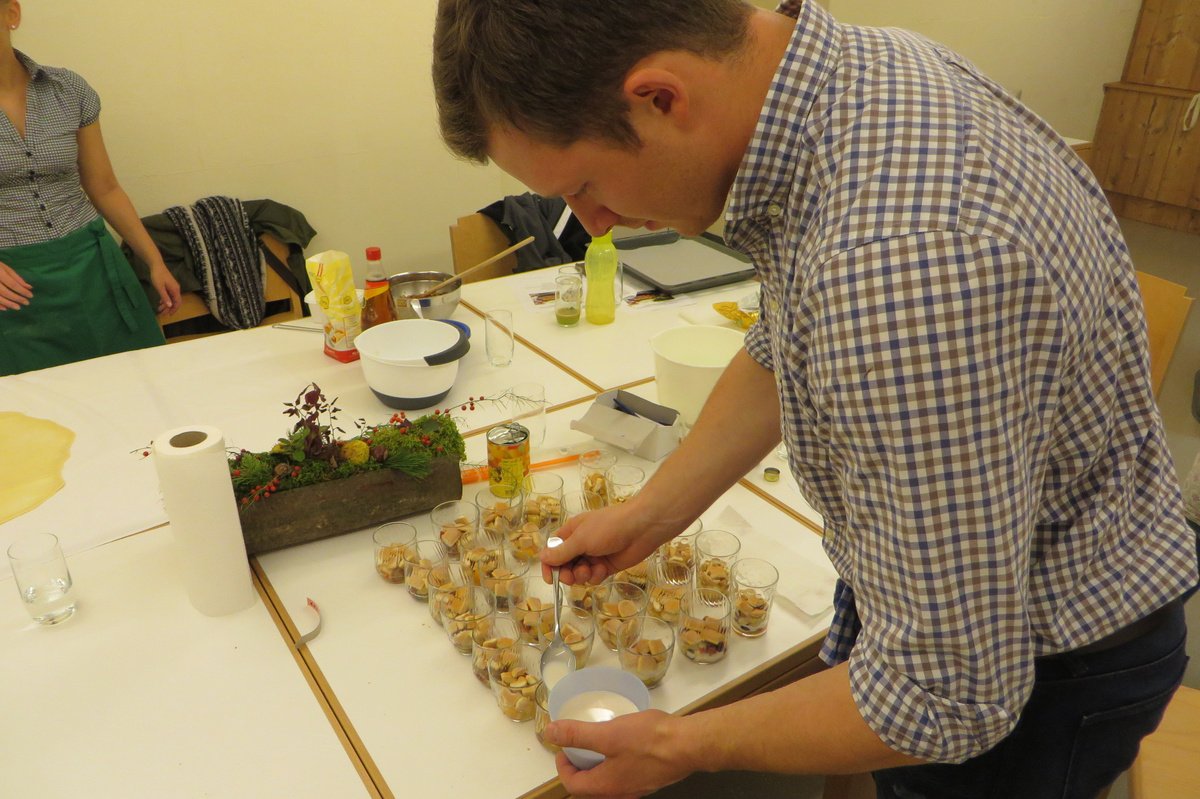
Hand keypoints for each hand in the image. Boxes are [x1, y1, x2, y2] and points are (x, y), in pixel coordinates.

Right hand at [0, 259, 32, 309]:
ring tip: (18, 307)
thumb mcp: (5, 268)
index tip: (31, 296)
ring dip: (8, 303)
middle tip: (27, 303)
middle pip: (5, 292)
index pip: (12, 284)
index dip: (22, 291)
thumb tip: (29, 287)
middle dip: (17, 298)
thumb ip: (16, 278)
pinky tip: (5, 308)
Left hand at [149, 262, 181, 314]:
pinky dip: (165, 299)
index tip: (168, 315)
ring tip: (159, 309)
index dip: (174, 309)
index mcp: (175, 290)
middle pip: (175, 301)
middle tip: (162, 313)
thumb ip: (165, 297)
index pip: (178, 302)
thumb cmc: (158, 275)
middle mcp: (176, 289)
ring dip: (166, 304)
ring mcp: (173, 287)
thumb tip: (170, 306)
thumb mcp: (160, 287)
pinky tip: (160, 302)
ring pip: (172, 298)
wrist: (157, 265)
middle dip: (169, 308)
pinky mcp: (170, 285)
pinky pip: (169, 295)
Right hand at [540, 498, 664, 585]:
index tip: (550, 579)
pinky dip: (596, 576)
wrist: (641, 528)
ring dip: (582, 575)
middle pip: (564, 565)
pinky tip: (603, 569)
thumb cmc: (608, 527)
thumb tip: (541, 557)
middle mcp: (580, 544)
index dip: (549, 565)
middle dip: (566, 573)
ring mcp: (594, 556)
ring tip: (590, 570)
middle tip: (571, 577)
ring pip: (579, 574)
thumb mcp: (581, 539)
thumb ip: (562, 552)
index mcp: (571, 533)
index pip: (552, 550)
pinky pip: (594, 577)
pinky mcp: (606, 566)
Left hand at [546, 709, 693, 797]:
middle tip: (579, 745)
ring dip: (598, 766)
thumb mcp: (607, 734)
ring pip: (608, 782)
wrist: (688, 746)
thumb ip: (578, 734)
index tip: (563, 746)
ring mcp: (637, 788)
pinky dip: (616, 764)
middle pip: (590, 787)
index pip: (572, 784)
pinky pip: (625, 776)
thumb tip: (550, 732)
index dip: (562, 766)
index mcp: (605, 786)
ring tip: (599, 742)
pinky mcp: (650, 779)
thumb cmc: (648, 740)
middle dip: (580, 766)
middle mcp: (620, 793)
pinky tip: (625, 744)